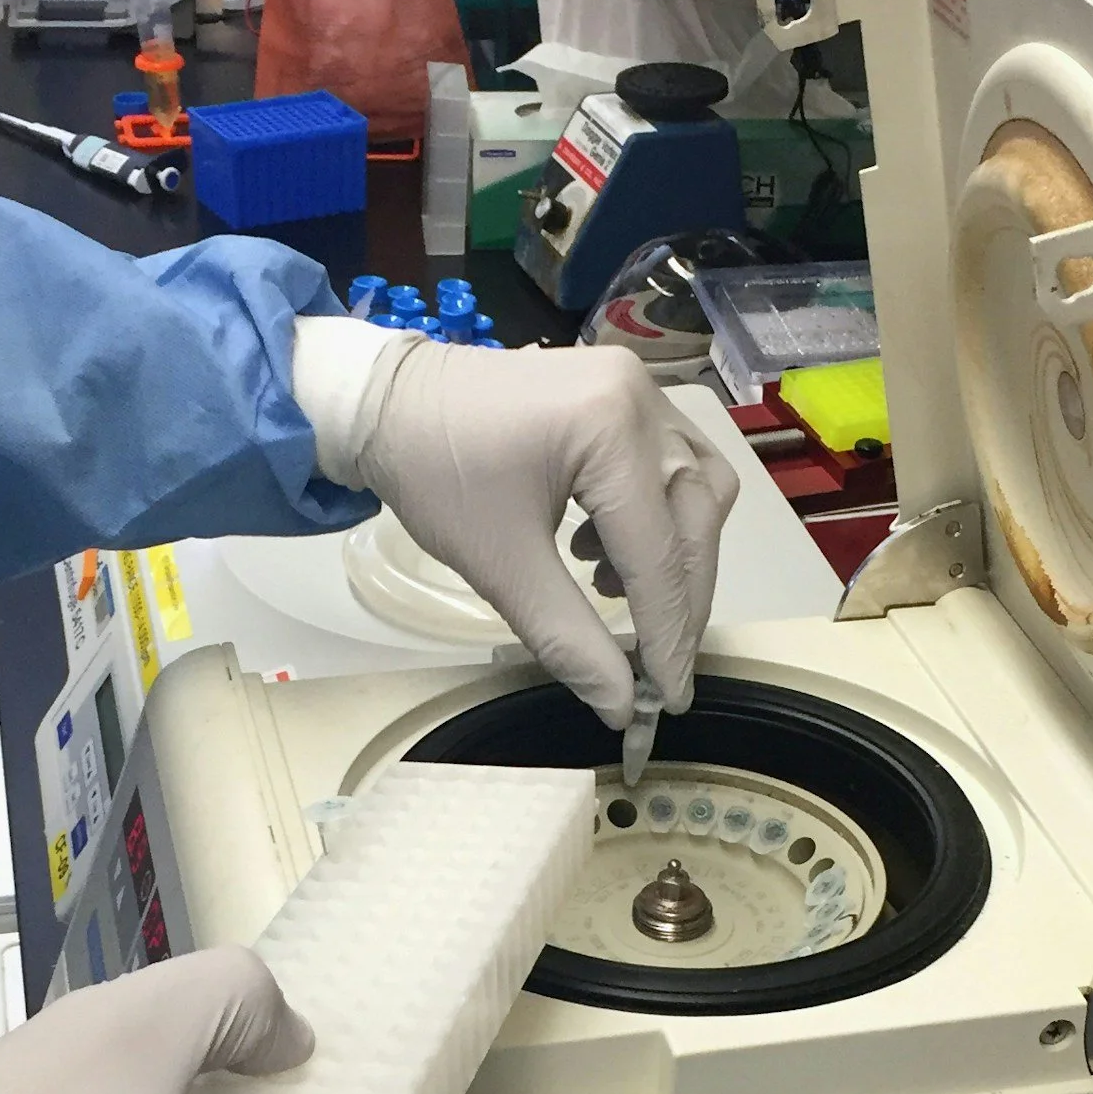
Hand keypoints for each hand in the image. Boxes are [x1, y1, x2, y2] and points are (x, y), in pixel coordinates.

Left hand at [351, 342, 738, 730]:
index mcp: (611, 431)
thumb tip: (620, 704)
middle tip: (656, 666)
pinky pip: (674, 466)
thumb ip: (568, 638)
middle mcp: (643, 399)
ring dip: (675, 557)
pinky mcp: (629, 394)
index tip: (668, 699)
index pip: (660, 552)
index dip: (669, 635)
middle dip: (681, 602)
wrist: (393, 403)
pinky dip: (657, 519)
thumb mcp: (501, 566)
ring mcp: (641, 389)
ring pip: (699, 490)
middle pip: (697, 519)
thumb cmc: (437, 477)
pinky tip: (602, 550)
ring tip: (611, 593)